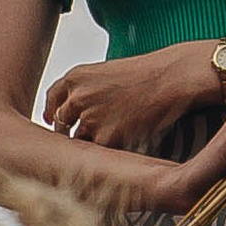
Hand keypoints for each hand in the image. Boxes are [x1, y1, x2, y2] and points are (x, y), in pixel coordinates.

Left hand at [43, 43, 214, 151]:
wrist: (172, 78)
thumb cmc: (148, 74)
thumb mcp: (108, 73)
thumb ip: (87, 90)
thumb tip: (74, 112)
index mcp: (75, 77)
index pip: (53, 99)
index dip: (53, 112)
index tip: (54, 120)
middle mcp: (77, 97)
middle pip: (62, 125)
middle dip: (70, 133)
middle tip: (86, 137)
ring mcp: (89, 118)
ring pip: (79, 141)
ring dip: (91, 144)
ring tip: (113, 140)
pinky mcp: (106, 138)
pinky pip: (99, 152)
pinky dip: (109, 151)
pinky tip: (124, 143)